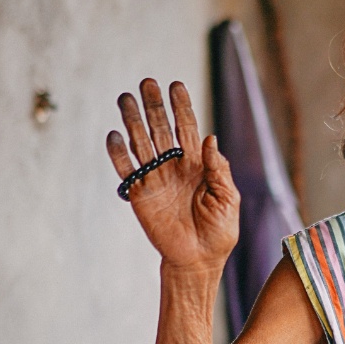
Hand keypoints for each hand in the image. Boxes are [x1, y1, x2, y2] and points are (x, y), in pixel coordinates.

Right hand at [106, 79, 239, 271]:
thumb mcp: (229, 199)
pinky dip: (119, 154)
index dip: (181, 107)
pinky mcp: (140, 195)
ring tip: (125, 98)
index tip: (176, 86)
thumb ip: (220, 169)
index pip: (187, 128)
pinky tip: (115, 135)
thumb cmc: (219, 232)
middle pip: (162, 129)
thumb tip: (211, 139)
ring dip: (132, 121)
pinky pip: (127, 171)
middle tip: (147, 83)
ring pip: (141, 143)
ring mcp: (156, 179)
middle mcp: (174, 167)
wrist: (199, 260)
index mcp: (198, 164)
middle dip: (154, 106)